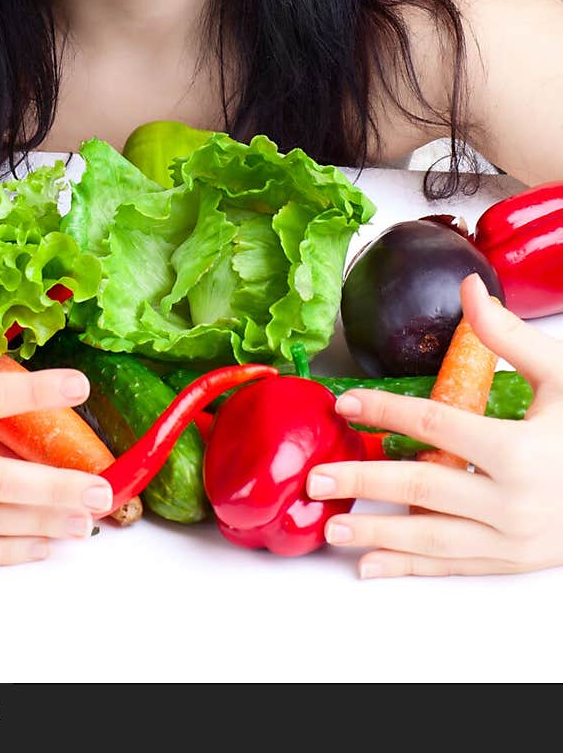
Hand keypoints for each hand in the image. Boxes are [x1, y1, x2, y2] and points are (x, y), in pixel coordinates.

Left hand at [306, 273, 562, 576]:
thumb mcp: (562, 376)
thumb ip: (510, 338)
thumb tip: (470, 290)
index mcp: (519, 451)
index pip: (436, 425)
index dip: (386, 413)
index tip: (347, 402)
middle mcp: (512, 502)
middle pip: (423, 488)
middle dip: (366, 482)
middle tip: (318, 477)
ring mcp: (512, 539)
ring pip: (432, 538)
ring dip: (378, 535)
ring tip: (331, 527)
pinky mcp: (512, 560)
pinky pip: (454, 565)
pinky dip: (410, 568)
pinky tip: (372, 565)